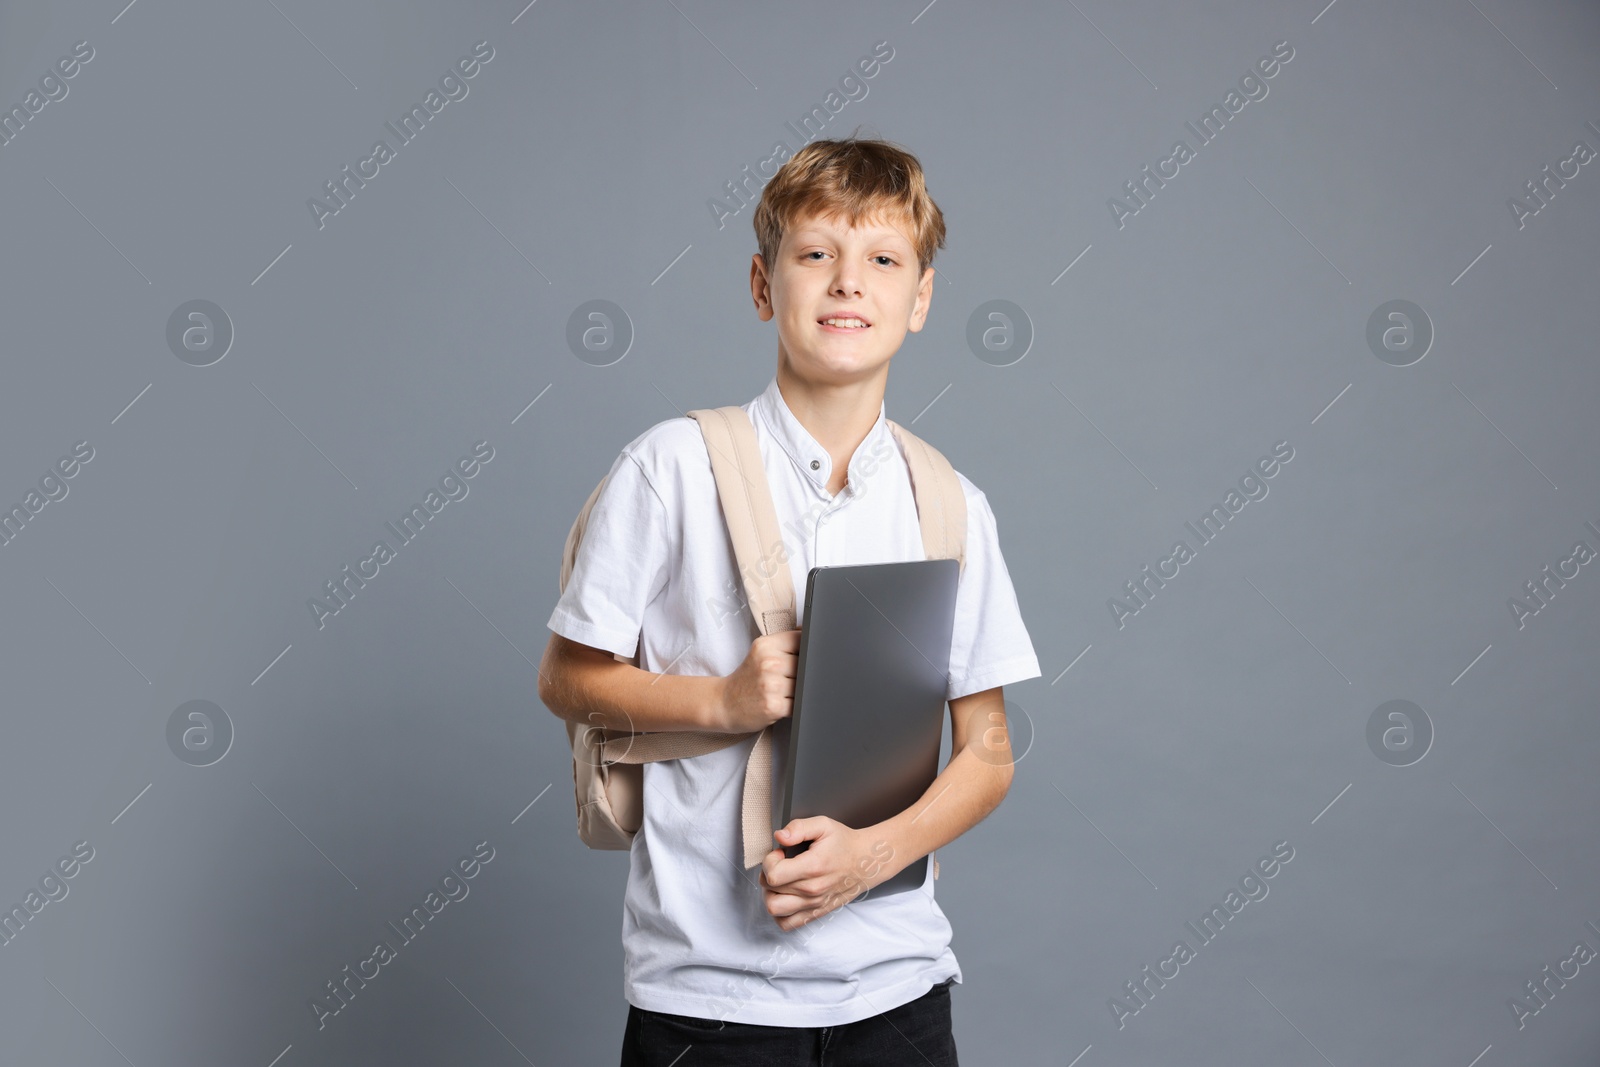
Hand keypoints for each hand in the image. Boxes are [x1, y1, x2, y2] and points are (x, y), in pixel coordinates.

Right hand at [714, 629, 799, 733]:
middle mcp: (768, 663)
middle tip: (782, 679)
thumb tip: (810, 633)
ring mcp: (771, 685)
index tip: (795, 658)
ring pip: (803, 685)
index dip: (803, 651)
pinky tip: (778, 703)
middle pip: (805, 665)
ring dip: (796, 691)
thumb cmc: (746, 678)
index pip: (801, 640)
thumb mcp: (760, 652)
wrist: (724, 703)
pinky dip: (792, 705)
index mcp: (765, 645)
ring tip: (779, 692)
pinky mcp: (774, 706)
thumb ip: (785, 643)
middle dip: (799, 674)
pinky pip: (798, 704)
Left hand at [758, 817, 900, 930]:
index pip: (773, 875)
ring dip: (771, 894)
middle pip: (770, 892)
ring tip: (780, 881)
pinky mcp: (816, 913)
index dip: (769, 861)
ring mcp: (814, 905)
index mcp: (812, 867)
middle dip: (768, 875)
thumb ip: (799, 828)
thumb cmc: (845, 843)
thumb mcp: (823, 825)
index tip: (779, 853)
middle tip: (779, 864)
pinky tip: (785, 896)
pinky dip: (779, 913)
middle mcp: (812, 890)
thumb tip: (780, 836)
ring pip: (775, 910)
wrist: (867, 862)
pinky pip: (787, 924)